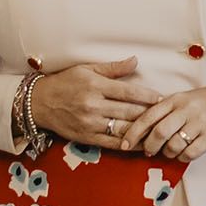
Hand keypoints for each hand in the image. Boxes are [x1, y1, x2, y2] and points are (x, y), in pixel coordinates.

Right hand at [28, 58, 165, 145]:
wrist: (38, 103)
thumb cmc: (65, 83)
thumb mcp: (86, 69)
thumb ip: (113, 68)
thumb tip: (135, 60)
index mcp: (95, 86)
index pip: (128, 92)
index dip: (148, 96)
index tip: (162, 98)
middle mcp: (93, 105)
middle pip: (129, 111)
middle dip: (150, 114)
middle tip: (167, 115)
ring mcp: (90, 123)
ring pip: (123, 128)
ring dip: (143, 130)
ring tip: (160, 130)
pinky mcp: (86, 138)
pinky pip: (113, 143)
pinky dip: (130, 144)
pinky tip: (143, 144)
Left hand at [117, 84, 205, 162]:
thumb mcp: (184, 99)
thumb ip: (165, 110)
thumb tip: (141, 130)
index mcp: (176, 99)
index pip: (148, 116)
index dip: (133, 133)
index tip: (125, 144)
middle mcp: (187, 110)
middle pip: (159, 133)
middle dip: (149, 146)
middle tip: (149, 151)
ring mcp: (200, 123)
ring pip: (174, 145)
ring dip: (168, 153)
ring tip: (171, 150)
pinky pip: (190, 153)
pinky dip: (183, 157)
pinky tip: (184, 153)